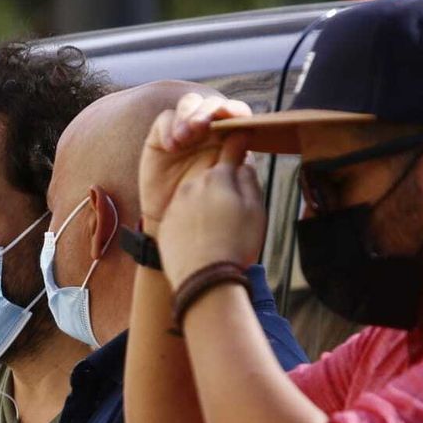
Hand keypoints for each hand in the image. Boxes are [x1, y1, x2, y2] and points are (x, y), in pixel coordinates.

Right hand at [139, 92, 252, 225]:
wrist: (176, 222)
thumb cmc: (205, 204)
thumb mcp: (224, 182)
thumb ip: (235, 156)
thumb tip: (246, 132)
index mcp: (229, 135)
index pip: (235, 112)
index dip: (234, 110)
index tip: (233, 117)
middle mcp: (207, 128)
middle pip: (210, 104)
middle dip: (207, 111)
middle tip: (200, 126)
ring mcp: (184, 129)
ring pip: (189, 104)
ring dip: (187, 115)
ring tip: (184, 138)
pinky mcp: (161, 135)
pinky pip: (165, 119)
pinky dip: (169, 128)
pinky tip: (171, 146)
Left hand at [156, 141, 265, 287]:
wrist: (204, 281)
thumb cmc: (236, 246)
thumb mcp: (255, 210)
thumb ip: (248, 181)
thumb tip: (243, 163)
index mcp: (218, 177)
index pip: (231, 149)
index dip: (238, 143)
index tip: (243, 141)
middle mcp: (193, 185)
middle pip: (212, 174)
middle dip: (222, 180)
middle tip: (234, 201)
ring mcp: (177, 205)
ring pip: (196, 194)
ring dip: (207, 201)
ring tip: (219, 225)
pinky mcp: (167, 225)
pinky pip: (183, 214)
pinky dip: (193, 220)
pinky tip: (203, 237)